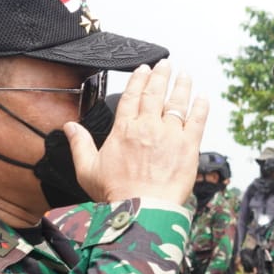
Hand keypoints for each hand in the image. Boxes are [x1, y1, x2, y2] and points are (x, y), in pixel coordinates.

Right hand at [68, 61, 206, 204]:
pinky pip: (197, 120)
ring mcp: (170, 135)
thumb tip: (70, 126)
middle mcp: (148, 127)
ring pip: (176, 102)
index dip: (138, 79)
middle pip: (155, 93)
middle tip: (165, 64)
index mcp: (124, 129)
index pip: (132, 96)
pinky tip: (202, 97)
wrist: (142, 209)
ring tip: (183, 74)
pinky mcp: (189, 146)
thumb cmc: (117, 193)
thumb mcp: (88, 169)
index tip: (143, 69)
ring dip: (180, 85)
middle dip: (160, 75)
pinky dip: (200, 107)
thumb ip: (80, 144)